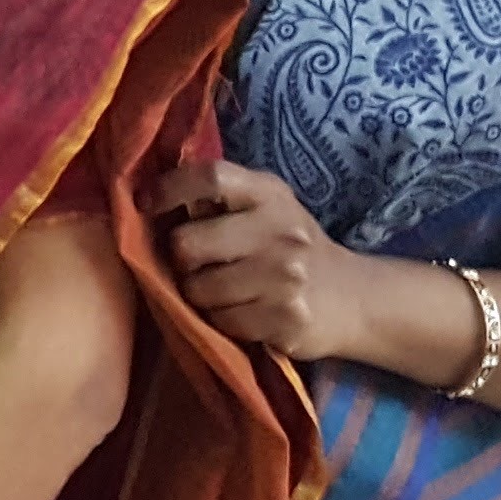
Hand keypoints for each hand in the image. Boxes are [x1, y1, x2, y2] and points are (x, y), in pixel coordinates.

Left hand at [155, 159, 379, 363]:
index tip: (146, 204)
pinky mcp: (286, 319)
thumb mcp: (267, 208)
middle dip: (181, 258)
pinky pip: (221, 321)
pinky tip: (245, 311)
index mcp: (270, 195)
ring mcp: (286, 278)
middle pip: (188, 243)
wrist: (354, 299)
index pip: (211, 178)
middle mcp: (281, 232)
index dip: (170, 189)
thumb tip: (148, 200)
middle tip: (196, 263)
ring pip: (199, 289)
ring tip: (226, 290)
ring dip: (200, 294)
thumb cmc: (292, 246)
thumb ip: (219, 198)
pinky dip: (222, 320)